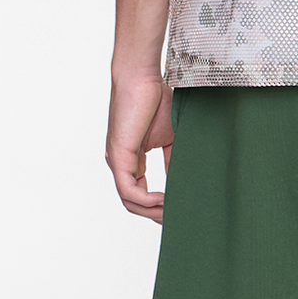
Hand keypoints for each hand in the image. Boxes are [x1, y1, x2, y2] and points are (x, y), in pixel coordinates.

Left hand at [106, 69, 174, 220]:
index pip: (140, 193)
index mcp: (131, 159)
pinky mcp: (118, 156)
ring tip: (172, 213)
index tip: (178, 210)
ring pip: (130, 201)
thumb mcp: (170, 137)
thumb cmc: (156, 100)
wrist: (142, 78)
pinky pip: (129, 191)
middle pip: (134, 203)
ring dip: (152, 212)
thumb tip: (181, 181)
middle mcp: (120, 163)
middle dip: (156, 215)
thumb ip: (172, 160)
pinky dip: (147, 201)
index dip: (158, 206)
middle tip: (178, 220)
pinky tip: (164, 201)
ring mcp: (116, 161)